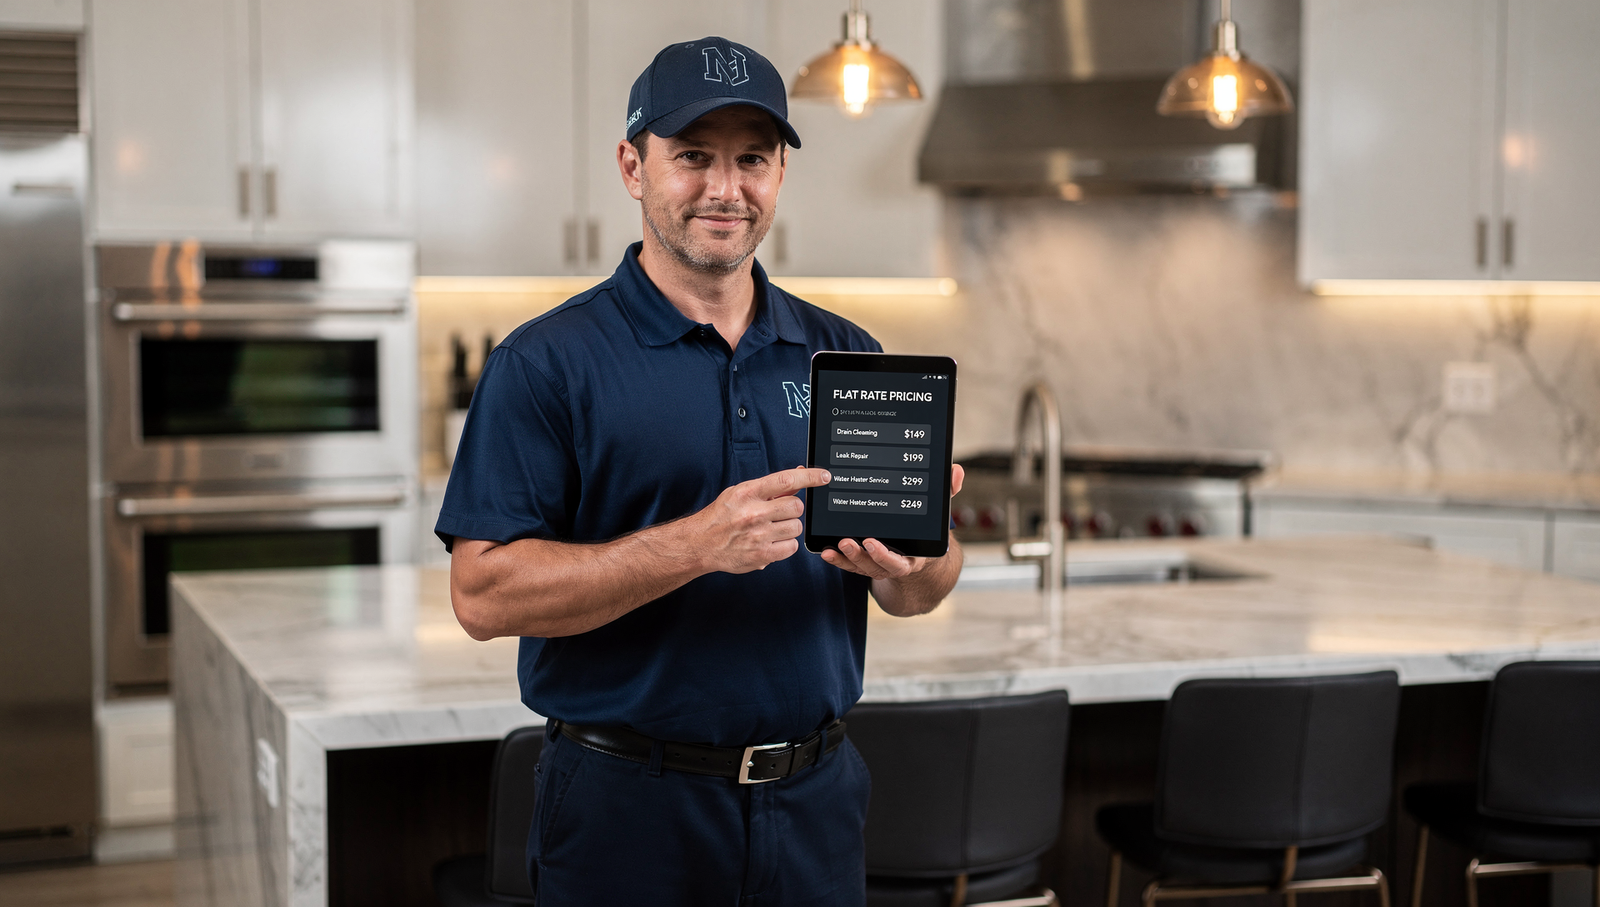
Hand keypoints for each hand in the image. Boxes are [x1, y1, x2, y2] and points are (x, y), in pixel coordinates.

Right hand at [688, 466, 831, 573]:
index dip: (810, 477)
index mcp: (748, 493)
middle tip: (778, 513)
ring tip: (771, 528)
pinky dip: (786, 545)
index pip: (786, 480)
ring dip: (789, 527)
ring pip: (796, 527)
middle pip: (796, 507)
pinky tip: (771, 542)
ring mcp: (759, 536)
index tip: (824, 477)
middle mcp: (754, 513)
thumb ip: (769, 487)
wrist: (701, 543)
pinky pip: (791, 547)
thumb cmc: (721, 516)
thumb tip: (798, 474)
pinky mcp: (762, 555)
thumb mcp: (740, 493)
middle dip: (791, 509)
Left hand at [820, 464, 965, 579]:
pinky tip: (827, 552)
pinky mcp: (865, 563)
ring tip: (837, 545)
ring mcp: (879, 565)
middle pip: (877, 565)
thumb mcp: (937, 512)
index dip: (886, 555)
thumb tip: (957, 471)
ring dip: (848, 557)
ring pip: (862, 566)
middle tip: (849, 542)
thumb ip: (947, 493)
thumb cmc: (926, 527)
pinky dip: (839, 560)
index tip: (873, 543)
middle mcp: (896, 563)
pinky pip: (851, 565)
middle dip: (862, 556)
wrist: (921, 553)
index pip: (901, 561)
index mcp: (915, 555)